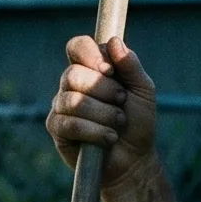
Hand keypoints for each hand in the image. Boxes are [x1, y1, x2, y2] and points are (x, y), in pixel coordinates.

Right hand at [45, 35, 158, 185]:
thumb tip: (114, 42)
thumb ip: (131, 65)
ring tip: (118, 124)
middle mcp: (72, 84)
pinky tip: (108, 138)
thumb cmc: (138, 123)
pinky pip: (69, 124)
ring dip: (104, 114)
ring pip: (72, 101)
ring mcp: (61, 105)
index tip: (109, 70)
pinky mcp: (57, 128)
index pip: (77, 46)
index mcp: (91, 68)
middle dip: (104, 91)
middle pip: (73, 74)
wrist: (134, 159)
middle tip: (122, 102)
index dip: (89, 54)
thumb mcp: (143, 91)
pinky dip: (94, 131)